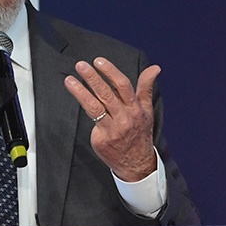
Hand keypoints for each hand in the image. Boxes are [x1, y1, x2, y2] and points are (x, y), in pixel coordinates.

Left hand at [63, 57, 159, 181]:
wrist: (137, 163)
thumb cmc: (140, 133)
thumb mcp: (147, 110)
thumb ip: (146, 88)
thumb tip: (155, 68)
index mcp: (135, 109)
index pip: (123, 86)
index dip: (110, 72)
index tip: (99, 61)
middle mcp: (124, 118)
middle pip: (107, 94)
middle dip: (93, 78)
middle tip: (81, 66)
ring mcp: (112, 129)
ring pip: (94, 106)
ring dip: (81, 92)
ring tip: (70, 80)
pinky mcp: (101, 139)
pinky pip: (92, 122)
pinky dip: (84, 110)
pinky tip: (75, 98)